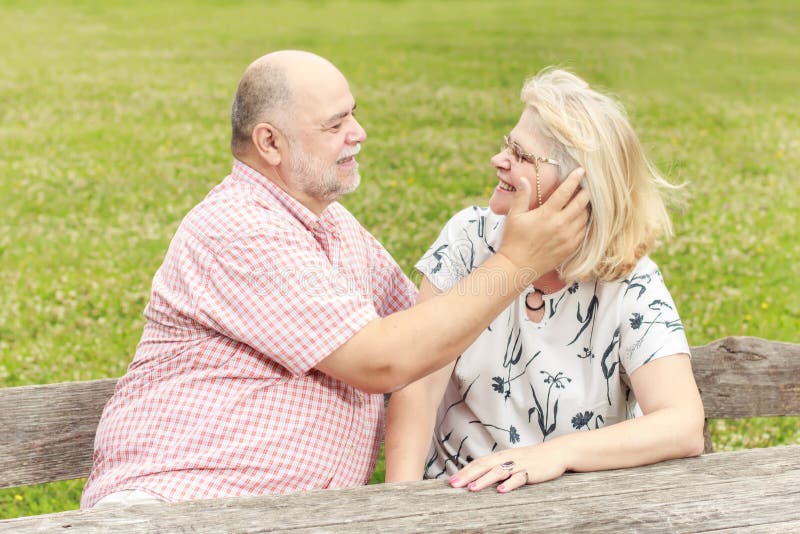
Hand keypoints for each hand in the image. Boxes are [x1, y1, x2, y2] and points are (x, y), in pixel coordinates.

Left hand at [448, 442, 568, 492]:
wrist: (556, 452)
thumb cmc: (532, 459)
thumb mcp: (512, 461)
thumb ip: (498, 467)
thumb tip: (480, 476)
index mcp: (501, 456)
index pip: (478, 463)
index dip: (464, 471)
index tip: (451, 480)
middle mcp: (507, 458)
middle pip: (484, 466)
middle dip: (467, 475)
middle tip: (453, 484)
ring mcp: (519, 465)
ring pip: (498, 472)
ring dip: (484, 480)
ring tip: (472, 489)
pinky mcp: (531, 472)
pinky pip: (519, 478)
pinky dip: (509, 484)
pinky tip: (501, 490)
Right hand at [497, 167, 589, 287]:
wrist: (518, 266)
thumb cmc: (513, 240)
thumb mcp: (514, 216)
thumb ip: (521, 196)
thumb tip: (524, 178)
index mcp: (547, 214)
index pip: (566, 192)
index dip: (575, 179)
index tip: (581, 170)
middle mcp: (560, 224)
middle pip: (581, 203)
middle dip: (586, 192)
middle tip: (587, 185)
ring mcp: (568, 237)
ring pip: (585, 217)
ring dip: (586, 207)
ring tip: (584, 201)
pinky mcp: (570, 248)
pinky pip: (585, 232)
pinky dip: (585, 223)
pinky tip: (582, 218)